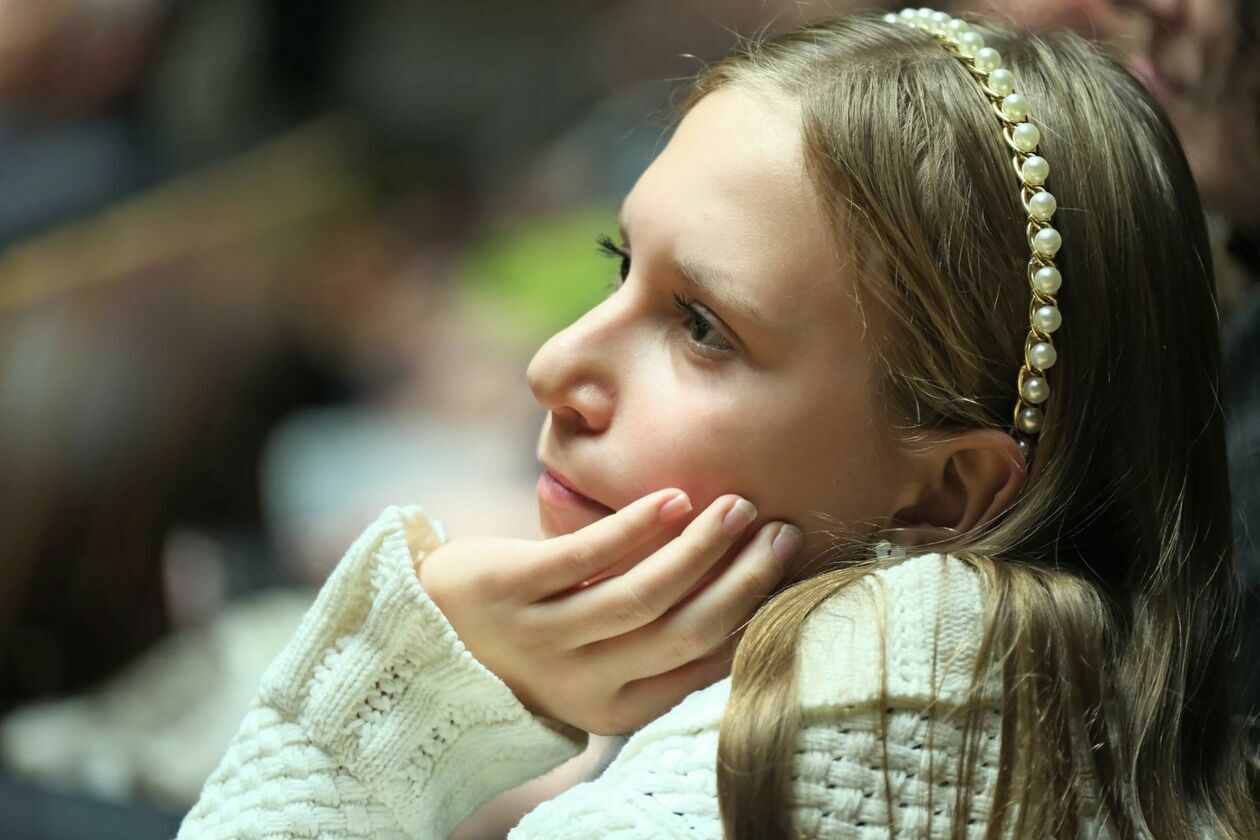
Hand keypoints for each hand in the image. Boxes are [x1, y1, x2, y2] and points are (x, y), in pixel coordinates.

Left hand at [416, 489, 801, 734]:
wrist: (421, 628)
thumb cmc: (528, 637)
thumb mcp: (592, 657)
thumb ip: (652, 640)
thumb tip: (744, 595)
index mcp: (610, 707)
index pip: (699, 664)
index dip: (750, 613)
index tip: (786, 566)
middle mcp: (578, 683)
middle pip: (682, 632)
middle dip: (742, 580)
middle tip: (781, 531)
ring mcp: (539, 637)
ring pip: (640, 597)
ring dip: (699, 550)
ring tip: (737, 507)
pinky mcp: (505, 589)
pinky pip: (583, 557)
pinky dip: (635, 528)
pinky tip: (674, 499)